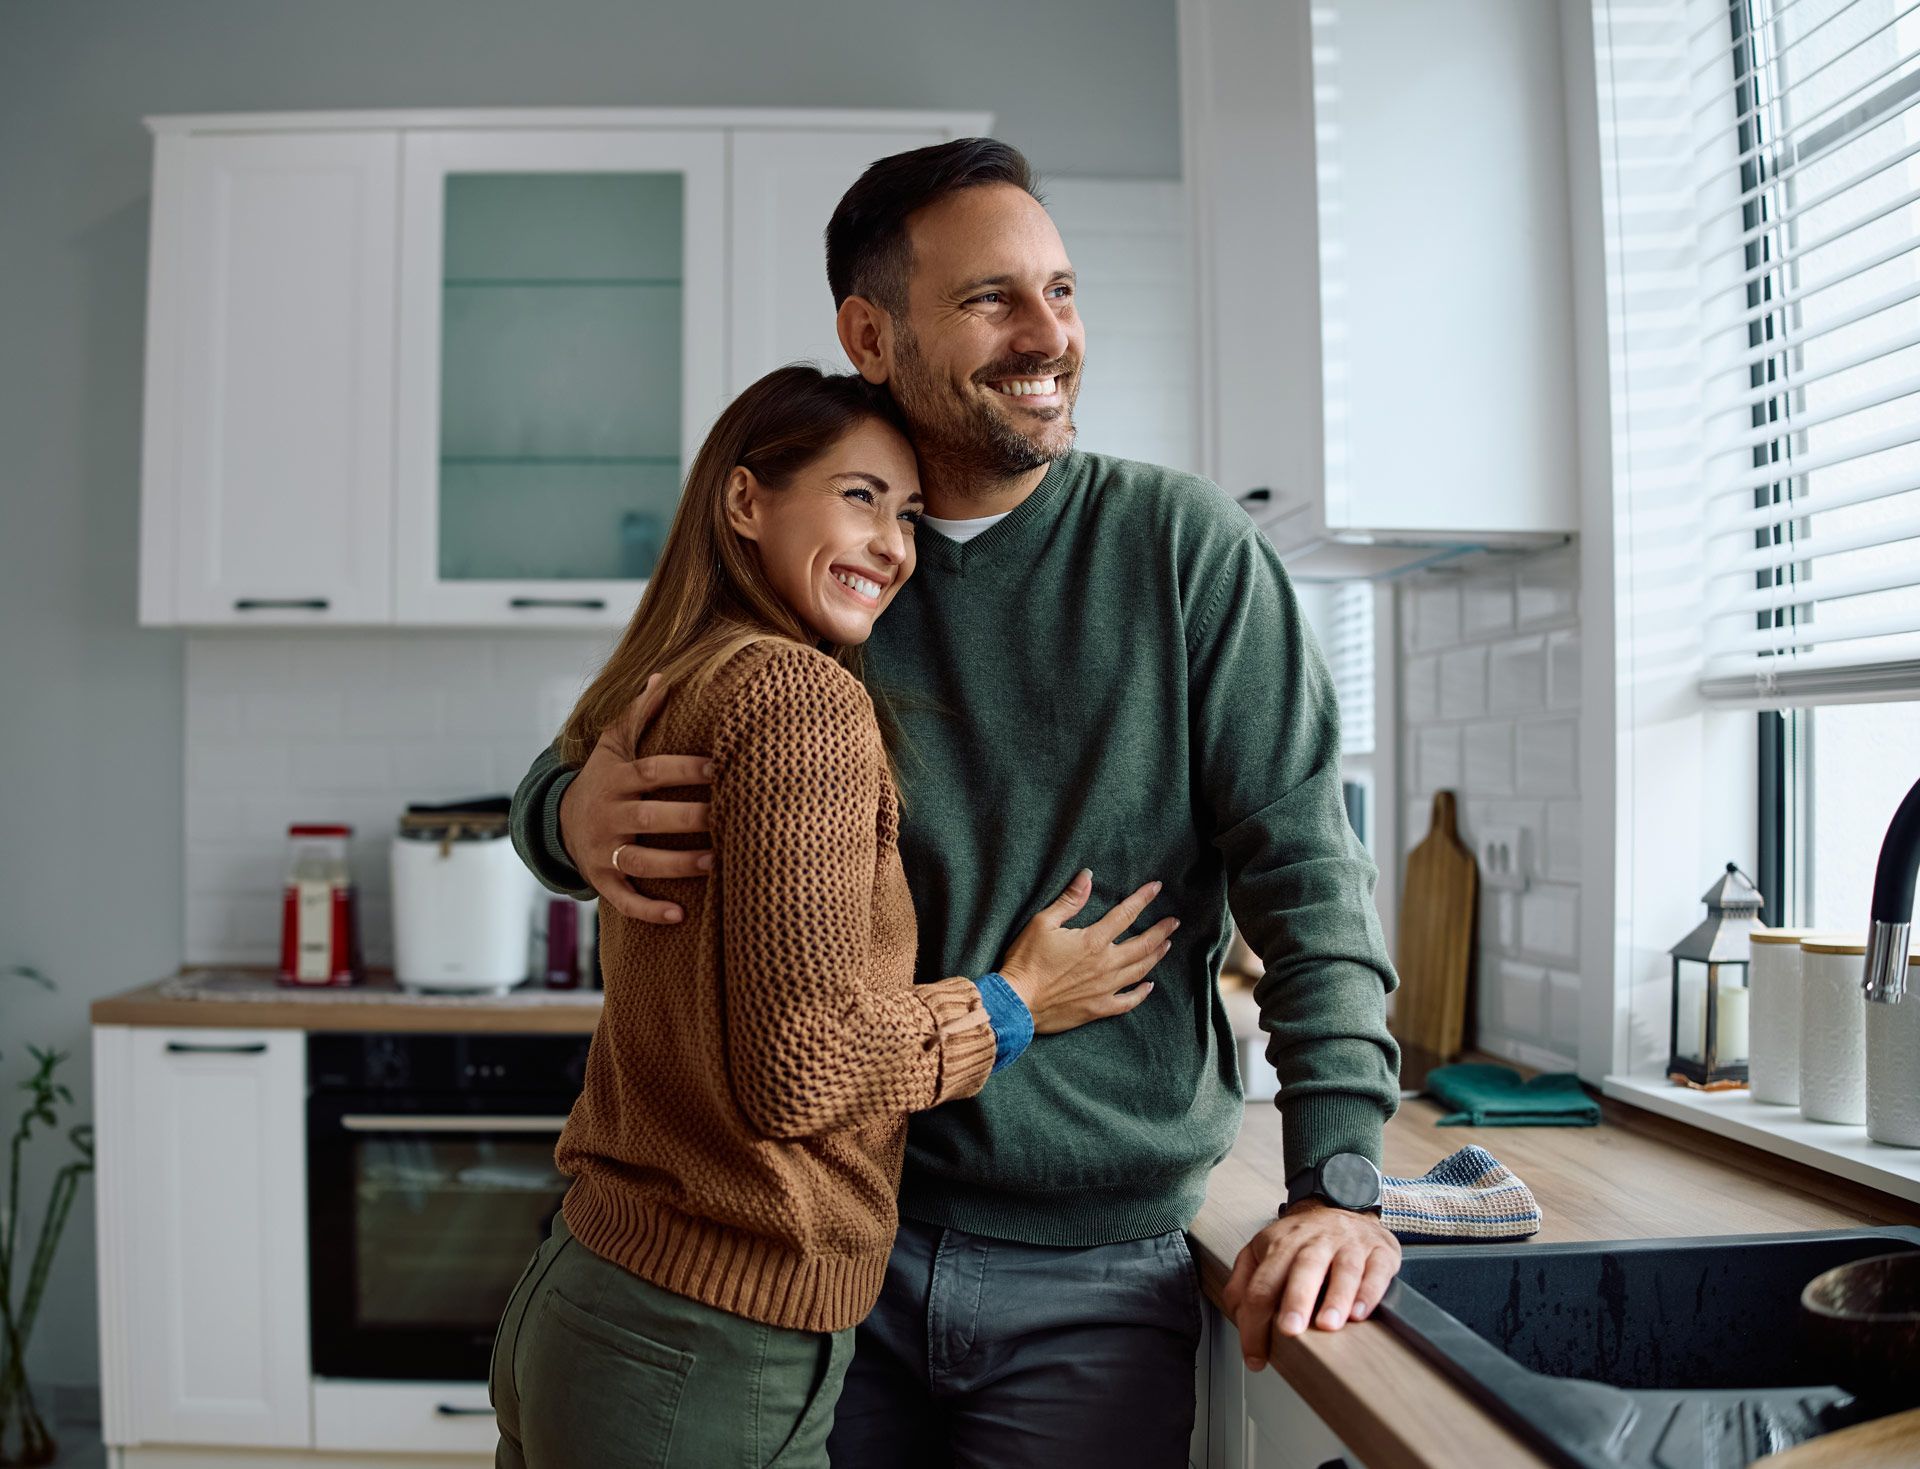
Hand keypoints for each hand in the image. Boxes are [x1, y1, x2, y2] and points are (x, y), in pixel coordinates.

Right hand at [559, 674, 713, 923]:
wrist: (557, 821)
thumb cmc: (602, 778)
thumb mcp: (613, 745)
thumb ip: (638, 713)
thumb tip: (664, 675)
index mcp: (618, 779)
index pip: (653, 771)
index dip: (685, 768)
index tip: (720, 765)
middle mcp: (609, 814)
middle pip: (648, 817)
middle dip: (687, 819)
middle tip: (727, 818)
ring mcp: (604, 849)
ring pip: (640, 859)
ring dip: (677, 864)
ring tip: (715, 863)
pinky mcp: (602, 879)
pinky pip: (623, 899)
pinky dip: (648, 909)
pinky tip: (679, 915)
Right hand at [997, 870, 1178, 1033]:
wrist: (1017, 1002)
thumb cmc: (1026, 961)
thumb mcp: (1042, 923)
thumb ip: (1069, 900)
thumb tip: (1087, 876)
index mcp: (1093, 941)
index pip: (1126, 914)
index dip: (1143, 899)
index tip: (1157, 888)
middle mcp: (1106, 964)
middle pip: (1142, 945)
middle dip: (1161, 930)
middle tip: (1174, 922)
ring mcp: (1105, 988)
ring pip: (1140, 970)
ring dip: (1156, 956)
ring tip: (1167, 945)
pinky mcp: (1098, 1008)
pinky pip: (1128, 1002)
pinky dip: (1141, 993)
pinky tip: (1149, 986)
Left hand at [1221, 1200, 1400, 1370]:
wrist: (1344, 1209)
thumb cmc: (1301, 1241)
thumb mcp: (1264, 1250)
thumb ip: (1244, 1280)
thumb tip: (1236, 1313)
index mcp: (1281, 1244)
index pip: (1263, 1284)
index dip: (1255, 1322)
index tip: (1256, 1356)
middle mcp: (1315, 1241)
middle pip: (1303, 1268)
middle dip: (1296, 1300)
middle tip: (1290, 1329)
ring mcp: (1349, 1244)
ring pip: (1344, 1269)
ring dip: (1336, 1298)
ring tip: (1328, 1324)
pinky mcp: (1380, 1251)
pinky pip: (1377, 1269)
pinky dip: (1369, 1292)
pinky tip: (1361, 1312)